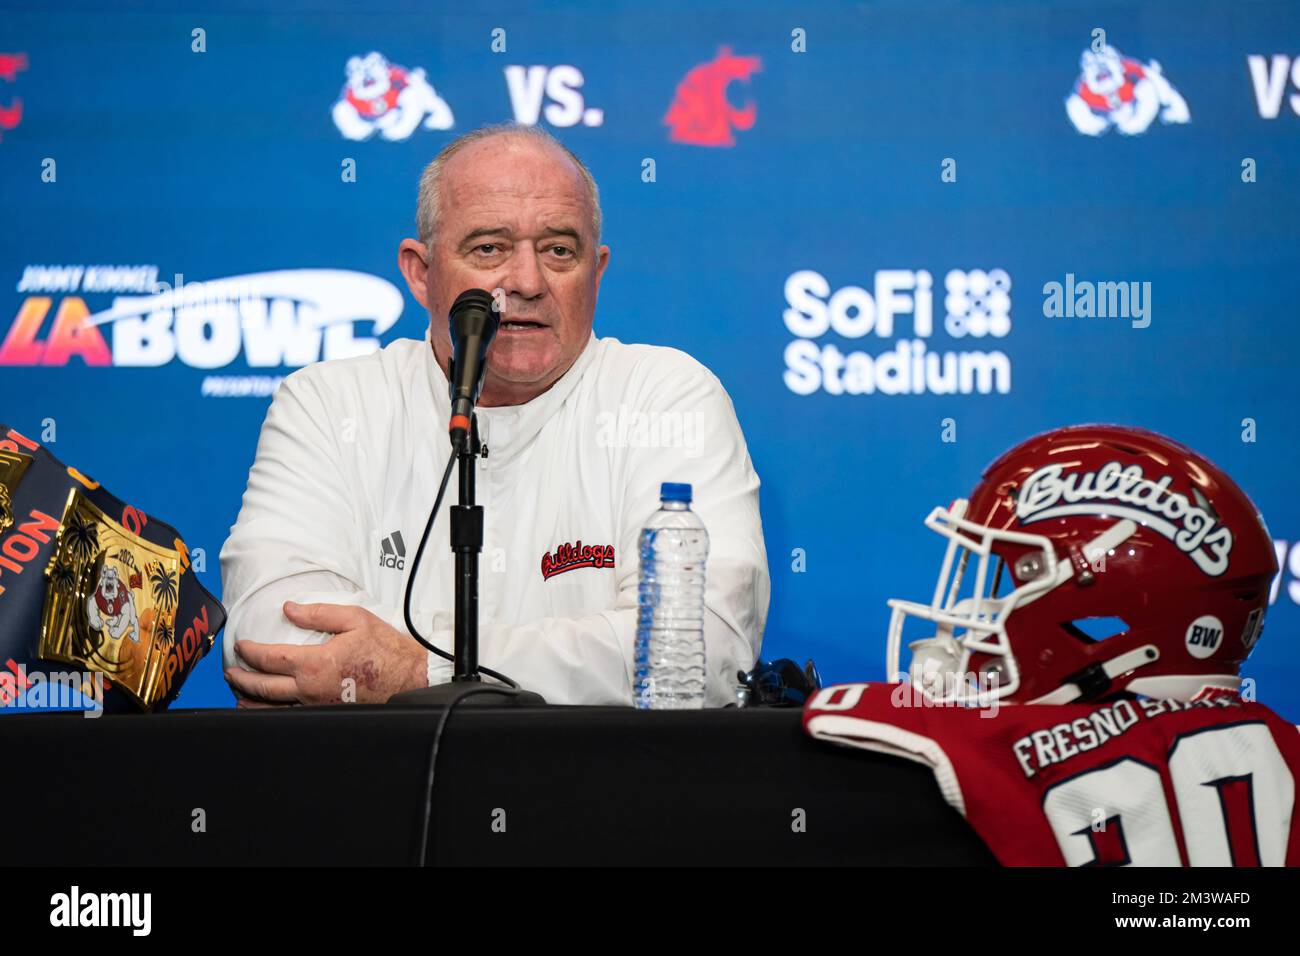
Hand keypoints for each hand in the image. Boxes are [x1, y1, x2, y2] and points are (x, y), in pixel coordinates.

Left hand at [225, 601, 427, 705]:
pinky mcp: (327, 714)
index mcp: (315, 663)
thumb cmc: (386, 650)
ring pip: (273, 707)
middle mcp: (311, 689)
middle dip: (241, 678)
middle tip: (230, 672)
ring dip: (251, 701)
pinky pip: (291, 715)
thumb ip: (318, 613)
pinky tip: (267, 710)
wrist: (411, 679)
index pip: (270, 658)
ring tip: (238, 694)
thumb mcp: (355, 619)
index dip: (250, 651)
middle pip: (263, 687)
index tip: (241, 645)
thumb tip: (289, 609)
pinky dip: (272, 713)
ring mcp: (317, 706)